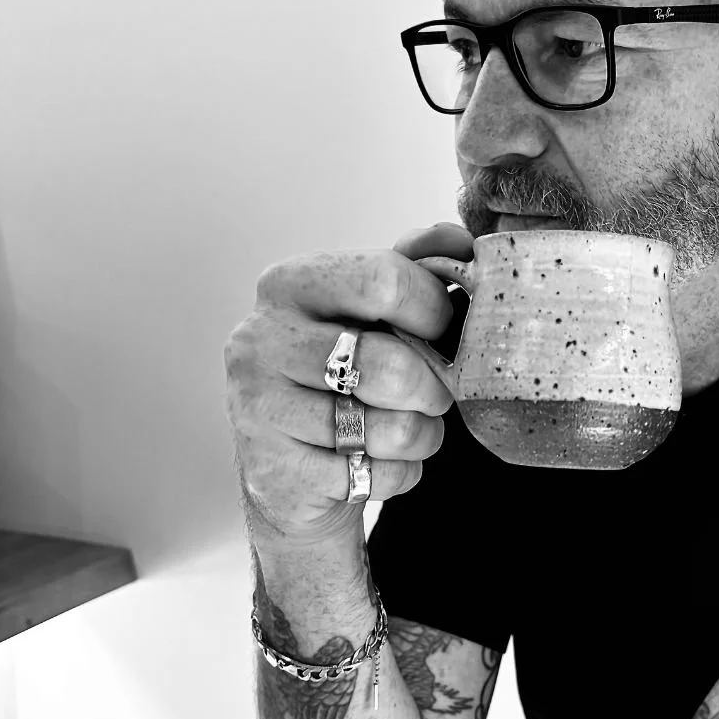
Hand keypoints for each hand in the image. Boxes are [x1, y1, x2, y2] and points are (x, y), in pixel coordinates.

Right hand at [224, 227, 470, 543]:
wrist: (290, 465)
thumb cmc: (340, 375)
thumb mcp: (371, 311)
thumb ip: (413, 267)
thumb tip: (459, 243)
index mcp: (290, 283)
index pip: (385, 280)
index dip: (436, 310)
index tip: (446, 329)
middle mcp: (261, 338)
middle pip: (390, 364)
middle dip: (433, 387)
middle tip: (435, 395)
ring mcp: (259, 407)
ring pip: (389, 428)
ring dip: (420, 436)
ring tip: (408, 431)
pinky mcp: (272, 469)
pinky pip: (375, 475)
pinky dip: (397, 474)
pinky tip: (376, 462)